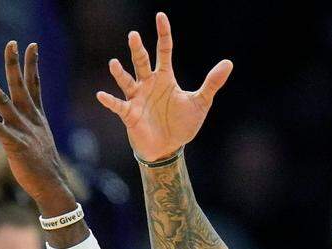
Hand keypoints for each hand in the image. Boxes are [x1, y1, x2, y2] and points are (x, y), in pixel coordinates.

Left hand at [0, 41, 75, 216]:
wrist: (52, 185)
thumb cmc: (42, 165)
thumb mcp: (38, 140)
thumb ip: (27, 126)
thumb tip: (15, 122)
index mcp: (36, 116)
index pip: (34, 84)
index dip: (32, 64)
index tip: (32, 45)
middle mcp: (30, 119)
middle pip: (21, 85)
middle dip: (15, 64)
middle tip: (11, 43)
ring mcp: (23, 131)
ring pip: (5, 102)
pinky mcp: (15, 145)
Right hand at [96, 12, 232, 161]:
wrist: (168, 148)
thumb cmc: (182, 125)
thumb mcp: (200, 103)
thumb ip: (212, 83)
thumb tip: (228, 63)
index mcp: (165, 78)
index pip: (164, 51)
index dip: (163, 34)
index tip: (160, 17)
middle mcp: (148, 84)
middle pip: (141, 62)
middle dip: (137, 49)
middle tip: (134, 35)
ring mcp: (137, 98)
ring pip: (126, 80)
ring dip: (119, 73)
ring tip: (114, 63)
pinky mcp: (129, 114)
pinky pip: (118, 105)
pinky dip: (110, 101)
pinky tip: (102, 95)